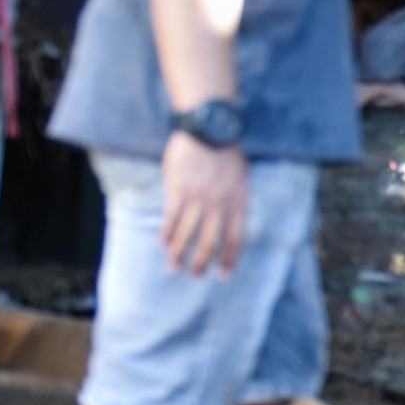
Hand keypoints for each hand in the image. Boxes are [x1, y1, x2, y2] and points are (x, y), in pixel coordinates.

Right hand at [162, 134, 249, 275]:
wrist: (210, 128)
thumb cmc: (227, 152)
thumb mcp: (241, 178)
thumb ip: (235, 200)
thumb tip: (230, 221)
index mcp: (238, 201)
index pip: (236, 237)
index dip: (229, 258)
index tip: (223, 274)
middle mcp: (220, 204)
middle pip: (211, 240)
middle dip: (202, 261)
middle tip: (195, 275)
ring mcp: (198, 197)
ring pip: (188, 232)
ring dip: (180, 251)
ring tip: (173, 266)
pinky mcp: (179, 189)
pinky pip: (171, 216)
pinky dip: (166, 232)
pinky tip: (163, 243)